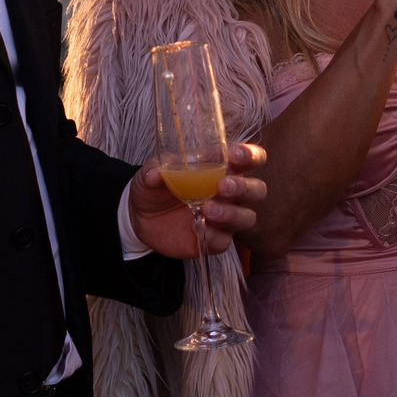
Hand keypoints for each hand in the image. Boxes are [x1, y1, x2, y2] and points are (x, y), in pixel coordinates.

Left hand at [129, 139, 269, 257]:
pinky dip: (213, 235)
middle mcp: (230, 194)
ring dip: (231, 213)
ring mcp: (224, 218)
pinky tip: (197, 227)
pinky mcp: (214, 240)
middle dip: (244, 187)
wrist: (140, 217)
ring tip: (207, 209)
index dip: (250, 155)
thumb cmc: (155, 187)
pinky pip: (224, 241)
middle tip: (223, 186)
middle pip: (256, 190)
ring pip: (247, 217)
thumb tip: (156, 174)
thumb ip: (157, 169)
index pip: (249, 159)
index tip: (235, 155)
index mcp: (222, 169)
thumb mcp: (152, 172)